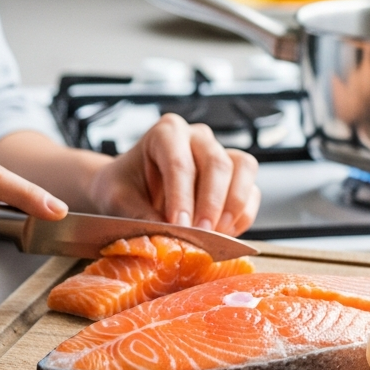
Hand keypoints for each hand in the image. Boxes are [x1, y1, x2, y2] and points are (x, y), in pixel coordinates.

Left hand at [87, 114, 259, 235]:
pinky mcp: (235, 175)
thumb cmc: (123, 187)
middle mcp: (197, 137)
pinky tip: (224, 233)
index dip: (181, 196)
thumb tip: (166, 236)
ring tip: (215, 234)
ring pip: (243, 168)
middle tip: (200, 235)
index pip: (180, 162)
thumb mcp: (118, 199)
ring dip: (233, 205)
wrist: (131, 188)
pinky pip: (251, 191)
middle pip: (217, 163)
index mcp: (166, 133)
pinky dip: (243, 215)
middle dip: (211, 203)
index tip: (179, 225)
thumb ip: (139, 214)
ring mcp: (219, 152)